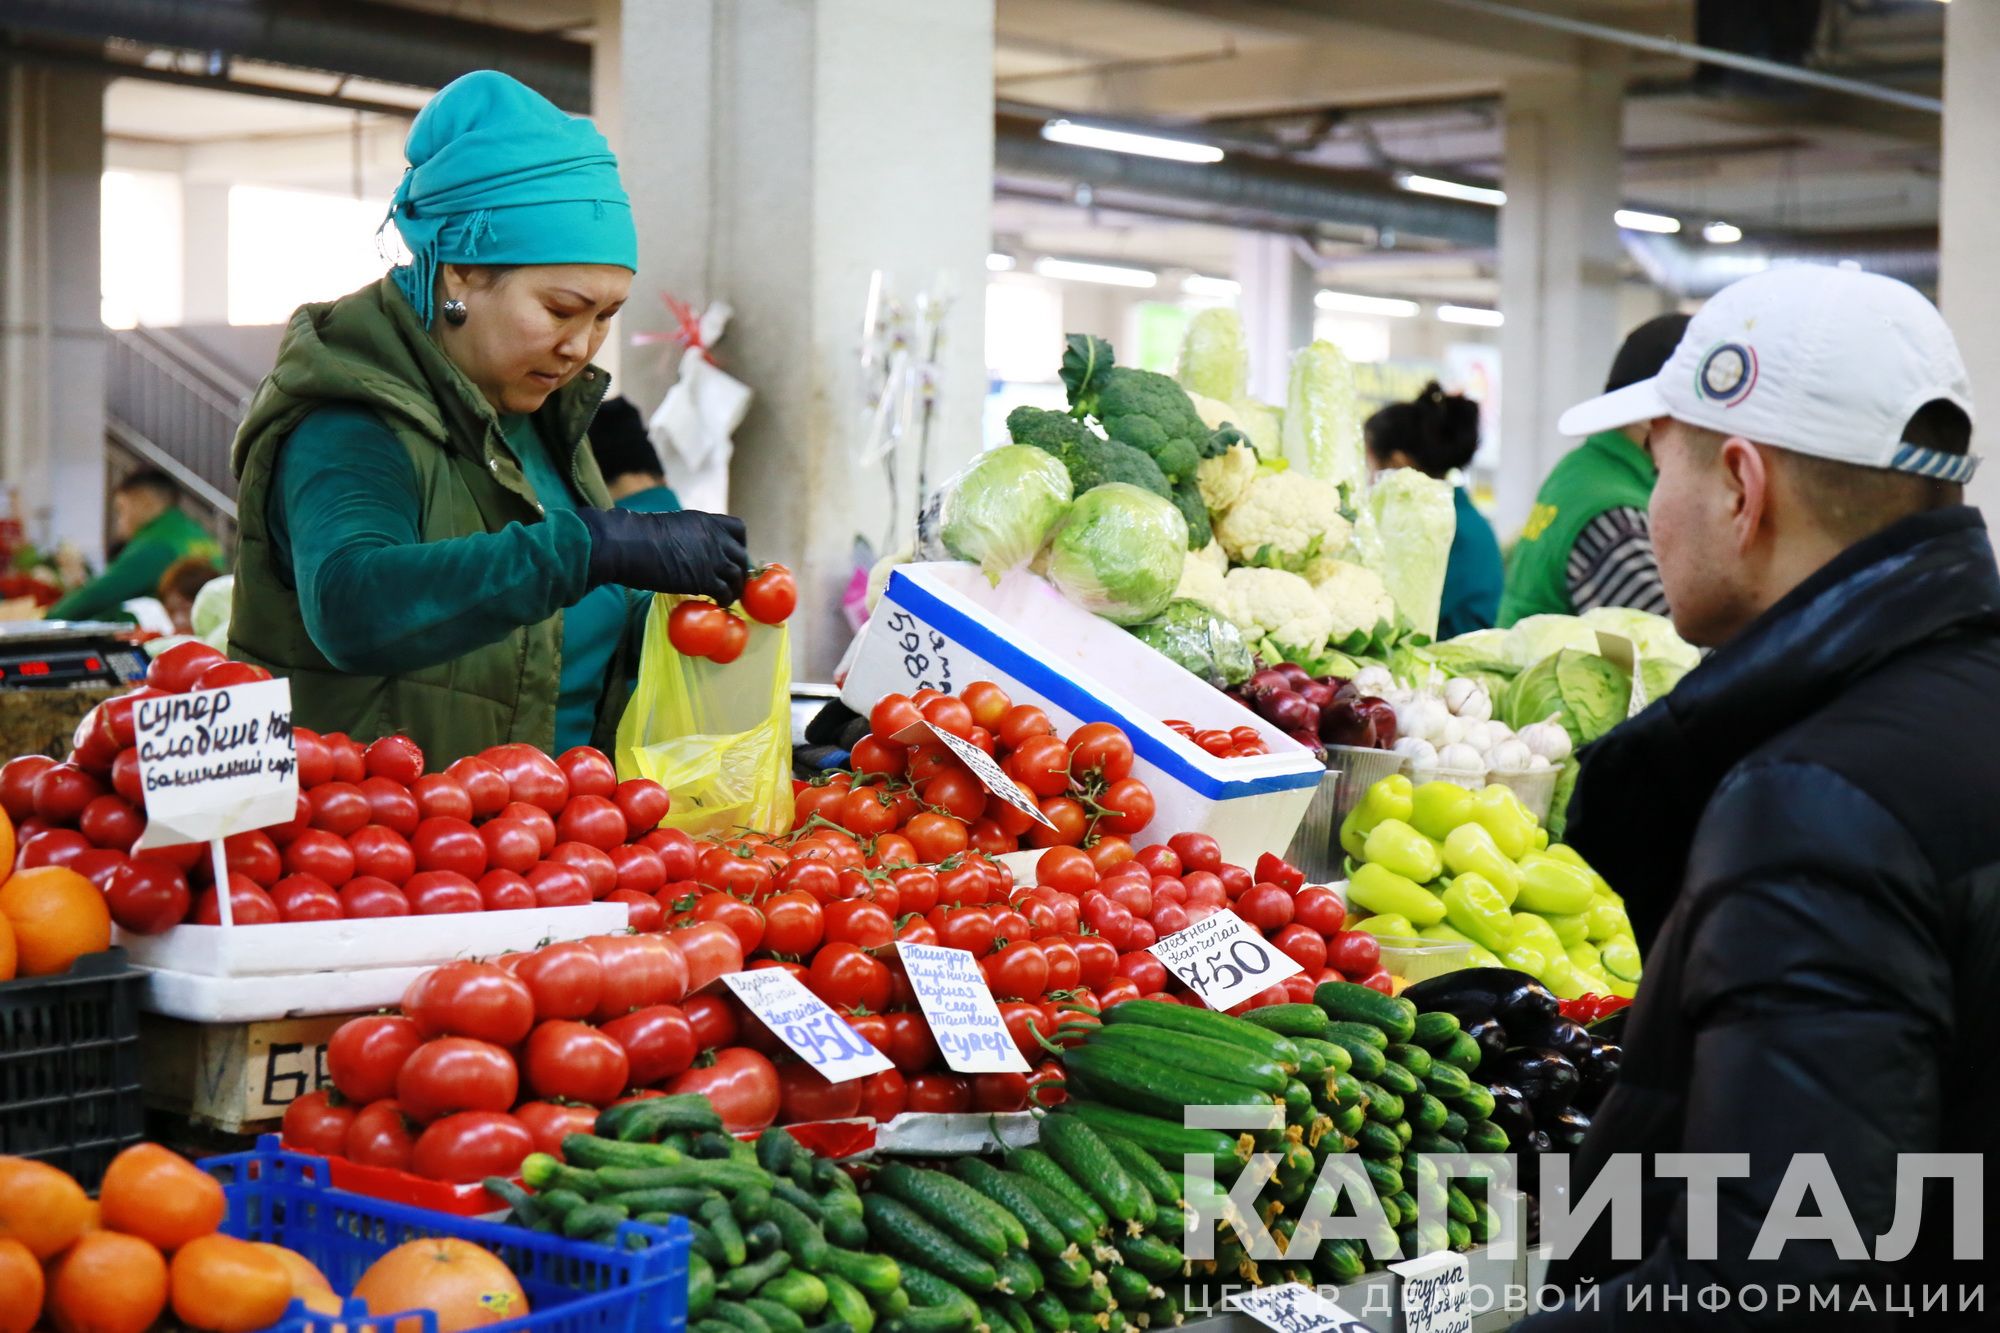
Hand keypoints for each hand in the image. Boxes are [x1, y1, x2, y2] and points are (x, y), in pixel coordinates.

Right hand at [578, 508, 748, 601]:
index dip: (738, 546)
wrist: (626, 544)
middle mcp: (715, 537)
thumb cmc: (636, 535)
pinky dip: (724, 600)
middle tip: (731, 583)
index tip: (731, 557)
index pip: (738, 530)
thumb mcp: (671, 527)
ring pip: (737, 576)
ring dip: (734, 589)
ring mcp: (712, 558)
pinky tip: (718, 604)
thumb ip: (688, 536)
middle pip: (741, 556)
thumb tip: (687, 548)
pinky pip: (725, 593)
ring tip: (727, 598)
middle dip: (739, 571)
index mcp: (706, 521)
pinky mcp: (705, 579)